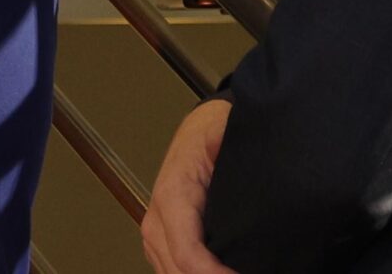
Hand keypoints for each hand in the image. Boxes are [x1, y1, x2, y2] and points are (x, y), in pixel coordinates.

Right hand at [142, 98, 238, 273]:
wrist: (198, 131)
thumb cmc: (209, 135)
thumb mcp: (221, 132)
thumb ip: (224, 142)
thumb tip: (228, 146)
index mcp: (173, 196)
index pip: (188, 253)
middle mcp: (158, 220)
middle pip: (179, 272)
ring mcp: (156, 235)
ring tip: (235, 273)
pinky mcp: (162, 243)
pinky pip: (172, 271)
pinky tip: (220, 272)